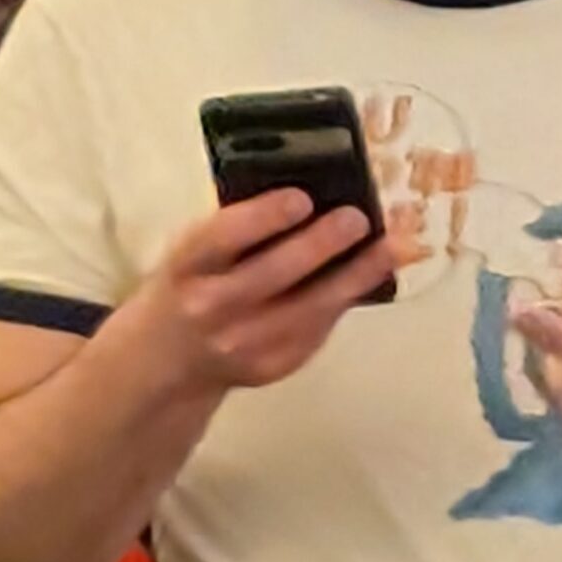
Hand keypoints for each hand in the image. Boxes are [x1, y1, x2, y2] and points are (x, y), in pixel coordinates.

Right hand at [124, 190, 397, 392]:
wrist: (169, 357)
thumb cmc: (191, 282)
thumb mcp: (194, 252)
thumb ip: (238, 230)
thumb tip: (312, 195)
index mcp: (185, 267)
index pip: (222, 238)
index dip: (263, 218)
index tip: (301, 198)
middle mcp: (210, 307)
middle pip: (272, 275)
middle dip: (319, 245)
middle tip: (357, 217)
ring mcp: (242, 343)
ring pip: (308, 309)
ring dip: (356, 275)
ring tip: (393, 246)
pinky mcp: (273, 366)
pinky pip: (317, 329)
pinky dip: (347, 298)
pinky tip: (373, 274)